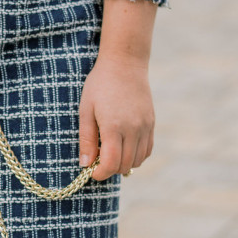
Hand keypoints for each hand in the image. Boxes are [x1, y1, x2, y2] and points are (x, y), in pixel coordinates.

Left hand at [78, 53, 154, 179]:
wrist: (125, 64)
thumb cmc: (100, 85)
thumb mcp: (86, 111)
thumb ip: (87, 139)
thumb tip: (85, 165)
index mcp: (114, 126)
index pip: (111, 164)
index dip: (100, 174)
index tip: (91, 172)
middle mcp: (133, 129)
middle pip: (125, 165)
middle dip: (110, 169)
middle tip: (97, 160)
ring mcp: (145, 127)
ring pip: (138, 160)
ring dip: (123, 163)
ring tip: (110, 153)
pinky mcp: (151, 123)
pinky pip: (147, 150)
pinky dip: (136, 156)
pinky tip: (123, 149)